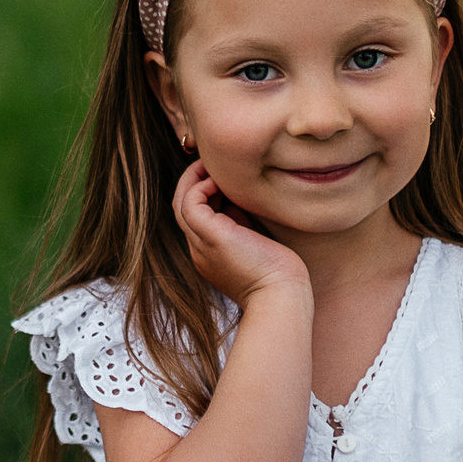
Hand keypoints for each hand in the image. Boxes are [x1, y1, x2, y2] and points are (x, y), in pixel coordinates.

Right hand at [171, 159, 307, 304]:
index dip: (207, 195)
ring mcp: (201, 245)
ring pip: (181, 203)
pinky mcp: (209, 237)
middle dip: (195, 182)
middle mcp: (200, 250)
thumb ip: (247, 227)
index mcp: (211, 255)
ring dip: (194, 178)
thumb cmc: (281, 277)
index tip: (224, 181)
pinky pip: (190, 202)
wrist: (281, 298)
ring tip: (212, 164)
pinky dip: (201, 186)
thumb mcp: (258, 246)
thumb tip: (247, 202)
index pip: (198, 219)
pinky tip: (221, 181)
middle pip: (183, 209)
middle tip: (211, 164)